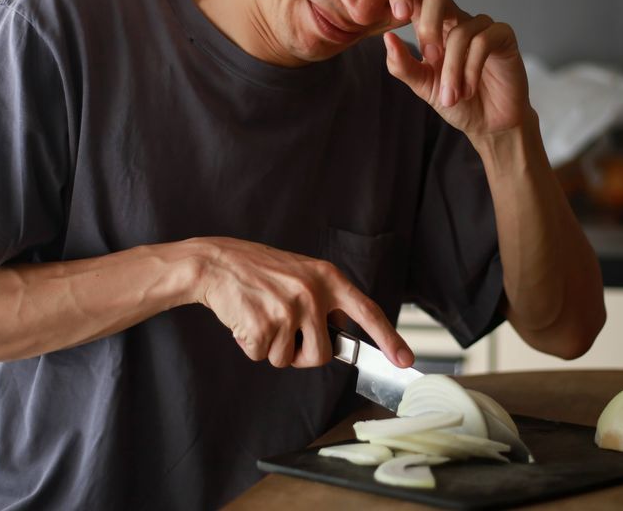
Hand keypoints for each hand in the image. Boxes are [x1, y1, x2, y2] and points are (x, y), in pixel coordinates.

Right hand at [191, 237, 413, 368]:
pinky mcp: (264, 324)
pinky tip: (244, 320)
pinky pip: (261, 356)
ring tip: (260, 317)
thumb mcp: (300, 274)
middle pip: (320, 355)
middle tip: (282, 333)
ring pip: (288, 360)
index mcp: (327, 278)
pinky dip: (250, 345)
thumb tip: (340, 337)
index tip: (405, 360)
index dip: (389, 338)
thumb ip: (323, 301)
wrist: (217, 262)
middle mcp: (313, 293)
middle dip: (300, 355)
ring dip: (271, 349)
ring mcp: (289, 309)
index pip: (367, 311)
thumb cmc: (257, 271)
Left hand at [383, 0, 530, 138]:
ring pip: (460, 33)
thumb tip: (388, 38)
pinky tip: (469, 90)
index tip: (399, 14)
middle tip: (429, 58)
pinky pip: (483, 41)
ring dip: (453, 71)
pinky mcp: (503, 36)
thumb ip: (402, 65)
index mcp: (432, 28)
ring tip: (451, 97)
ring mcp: (480, 27)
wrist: (488, 124)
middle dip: (428, 26)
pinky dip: (471, 69)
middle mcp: (456, 21)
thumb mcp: (423, 86)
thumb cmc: (456, 102)